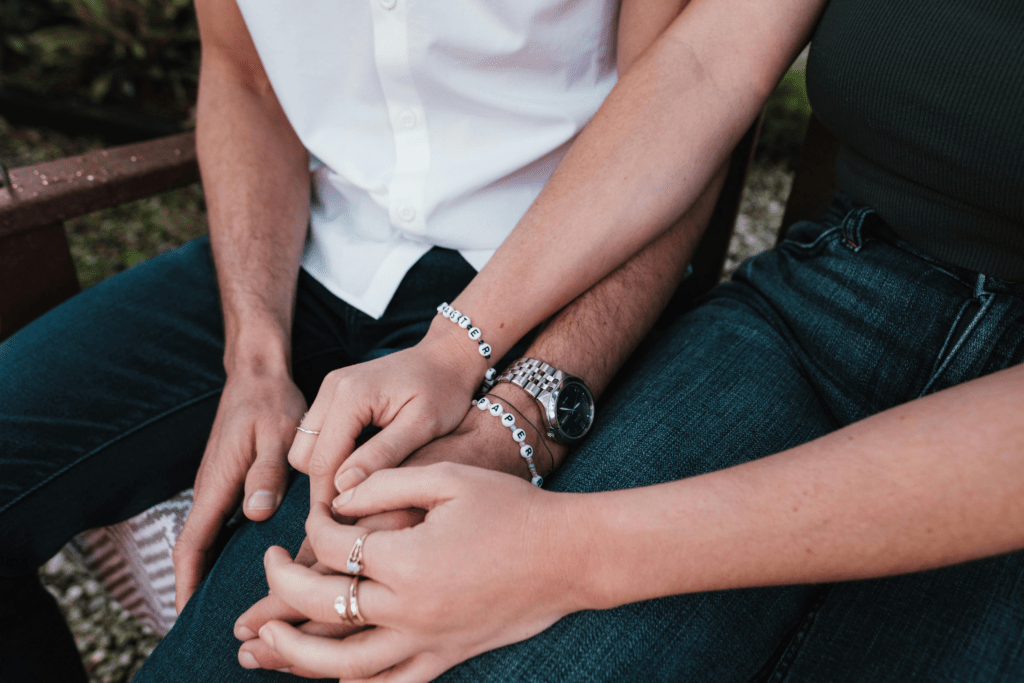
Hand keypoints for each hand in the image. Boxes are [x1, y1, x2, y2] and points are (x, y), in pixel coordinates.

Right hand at [173, 368, 306, 612]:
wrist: (258, 373)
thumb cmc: (270, 402)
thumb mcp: (277, 434)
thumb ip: (267, 472)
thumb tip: (256, 512)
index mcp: (217, 484)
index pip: (192, 544)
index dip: (188, 583)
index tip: (187, 616)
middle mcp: (212, 491)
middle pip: (198, 551)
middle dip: (201, 588)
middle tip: (221, 625)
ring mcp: (220, 487)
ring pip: (212, 539)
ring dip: (216, 571)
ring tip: (240, 605)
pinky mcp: (233, 482)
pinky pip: (224, 524)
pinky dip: (229, 549)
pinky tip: (254, 564)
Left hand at [241, 464, 588, 680]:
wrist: (569, 554)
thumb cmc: (512, 508)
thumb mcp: (448, 478)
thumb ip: (385, 483)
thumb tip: (338, 499)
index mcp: (406, 559)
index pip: (333, 546)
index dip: (314, 524)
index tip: (317, 510)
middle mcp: (409, 608)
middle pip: (321, 606)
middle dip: (282, 586)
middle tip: (269, 564)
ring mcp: (427, 641)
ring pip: (343, 665)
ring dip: (295, 654)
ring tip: (265, 638)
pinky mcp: (446, 657)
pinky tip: (333, 677)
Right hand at [287, 316, 488, 508]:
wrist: (448, 357)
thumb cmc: (444, 390)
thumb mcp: (421, 426)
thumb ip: (382, 455)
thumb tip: (343, 487)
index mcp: (350, 395)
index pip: (323, 461)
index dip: (329, 500)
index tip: (343, 531)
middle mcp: (332, 388)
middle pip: (304, 456)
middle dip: (323, 486)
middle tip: (354, 512)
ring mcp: (330, 388)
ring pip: (306, 446)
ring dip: (325, 470)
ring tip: (359, 490)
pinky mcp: (335, 393)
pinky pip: (317, 434)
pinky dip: (331, 454)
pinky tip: (359, 468)